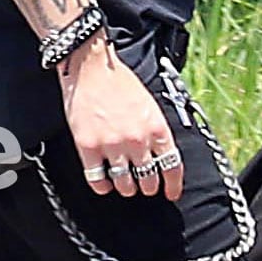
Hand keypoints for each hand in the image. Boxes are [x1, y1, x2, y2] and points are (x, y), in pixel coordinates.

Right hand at [59, 39, 182, 202]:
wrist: (91, 68)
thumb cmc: (119, 81)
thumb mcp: (150, 104)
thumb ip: (156, 130)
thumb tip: (160, 153)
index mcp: (156, 127)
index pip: (172, 166)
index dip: (173, 185)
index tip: (171, 192)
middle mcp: (137, 139)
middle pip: (149, 179)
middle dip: (149, 187)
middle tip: (145, 187)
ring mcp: (112, 145)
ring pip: (125, 183)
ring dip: (127, 188)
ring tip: (125, 186)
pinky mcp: (88, 147)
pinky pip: (97, 179)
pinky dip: (103, 186)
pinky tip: (105, 185)